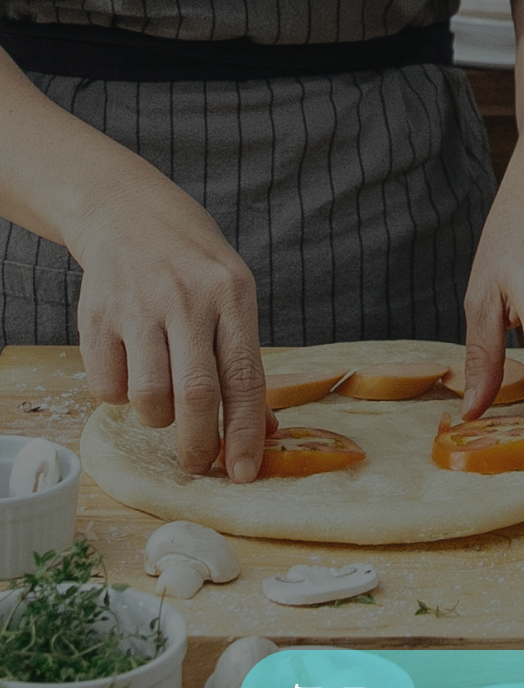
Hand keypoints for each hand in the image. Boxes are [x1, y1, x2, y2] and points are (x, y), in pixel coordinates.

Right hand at [67, 177, 268, 480]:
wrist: (130, 215)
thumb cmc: (195, 268)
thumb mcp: (235, 298)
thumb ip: (245, 362)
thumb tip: (263, 430)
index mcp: (232, 296)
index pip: (243, 378)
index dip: (246, 431)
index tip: (245, 472)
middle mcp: (186, 301)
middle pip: (195, 395)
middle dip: (200, 445)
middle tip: (200, 465)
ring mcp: (137, 308)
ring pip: (149, 399)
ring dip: (160, 420)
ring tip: (166, 403)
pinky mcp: (96, 318)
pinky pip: (107, 388)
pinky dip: (122, 398)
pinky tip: (133, 375)